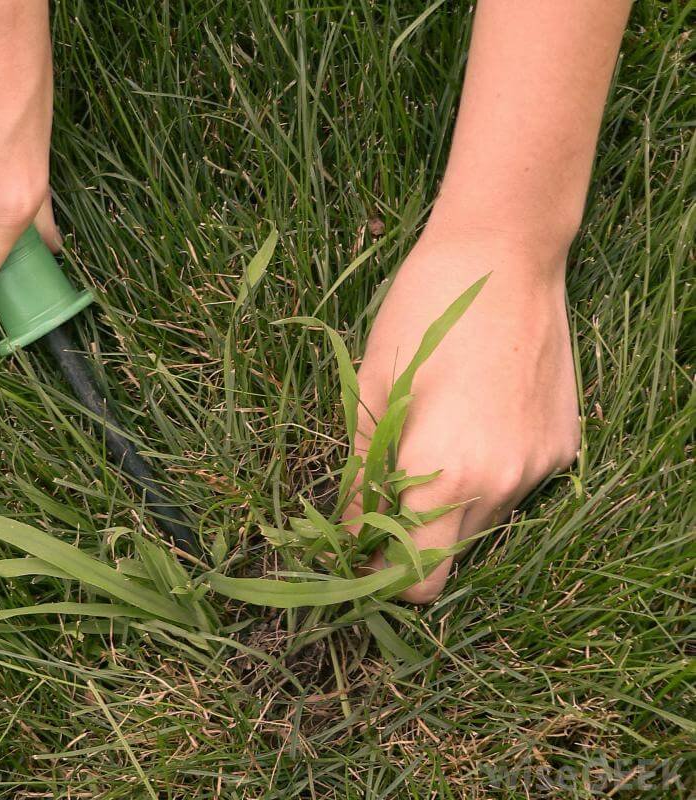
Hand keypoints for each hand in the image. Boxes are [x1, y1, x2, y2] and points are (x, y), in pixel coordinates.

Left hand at [345, 230, 579, 602]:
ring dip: (448, 504)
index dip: (380, 573)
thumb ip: (361, 473)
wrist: (506, 254)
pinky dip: (486, 473)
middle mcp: (503, 485)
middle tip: (382, 492)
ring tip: (430, 440)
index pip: (417, 578)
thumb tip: (349, 532)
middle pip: (450, 554)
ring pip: (483, 521)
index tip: (357, 548)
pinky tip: (474, 419)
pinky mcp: (564, 446)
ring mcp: (540, 467)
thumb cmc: (421, 313)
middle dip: (410, 539)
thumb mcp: (371, 391)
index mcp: (446, 475)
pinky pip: (515, 485)